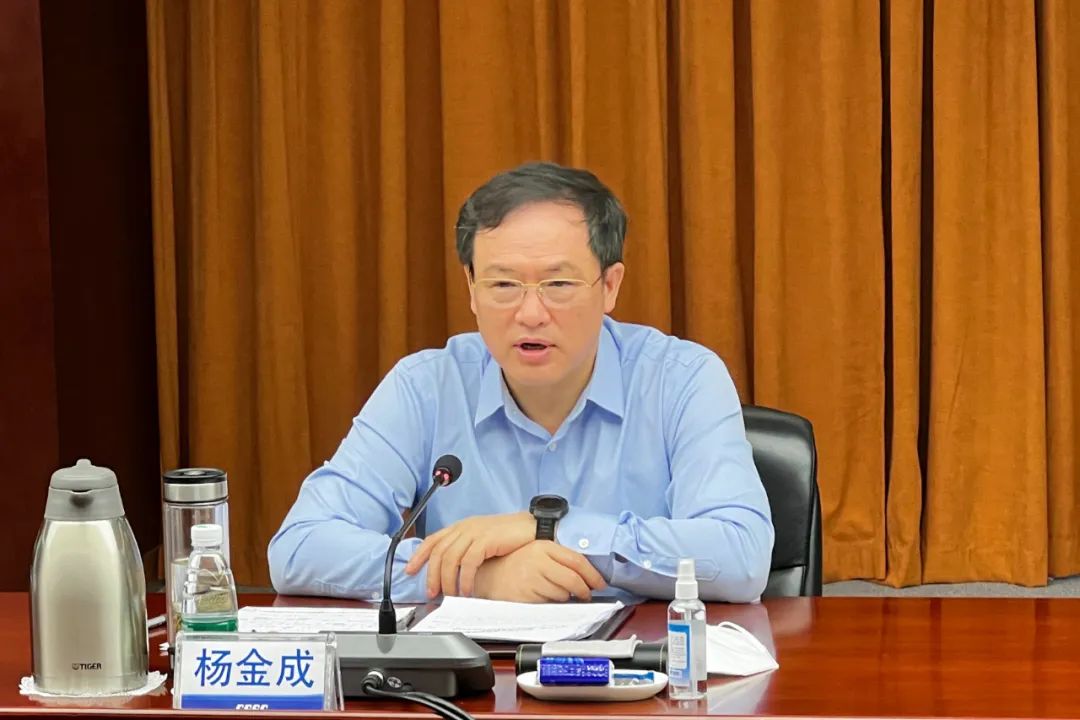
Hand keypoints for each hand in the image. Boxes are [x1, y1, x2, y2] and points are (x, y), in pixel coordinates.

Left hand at [404, 511, 535, 597]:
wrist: (533, 527)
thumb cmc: (510, 535)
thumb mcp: (483, 539)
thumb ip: (467, 549)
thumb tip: (451, 570)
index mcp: (461, 526)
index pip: (433, 540)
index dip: (419, 555)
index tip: (409, 571)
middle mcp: (465, 527)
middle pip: (438, 552)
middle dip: (431, 575)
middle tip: (431, 593)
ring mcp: (474, 532)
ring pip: (450, 558)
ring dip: (447, 581)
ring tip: (450, 596)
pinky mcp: (486, 540)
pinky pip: (468, 563)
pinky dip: (464, 579)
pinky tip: (466, 590)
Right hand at [472, 541, 606, 601]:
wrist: (489, 575)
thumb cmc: (515, 564)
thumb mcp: (537, 552)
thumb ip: (558, 558)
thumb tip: (587, 573)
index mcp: (544, 546)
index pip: (577, 560)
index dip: (593, 575)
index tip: (600, 583)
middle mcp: (538, 560)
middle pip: (573, 579)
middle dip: (584, 590)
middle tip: (587, 594)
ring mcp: (531, 578)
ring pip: (563, 593)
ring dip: (567, 597)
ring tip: (559, 593)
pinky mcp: (526, 594)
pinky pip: (549, 602)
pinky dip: (553, 602)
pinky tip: (545, 597)